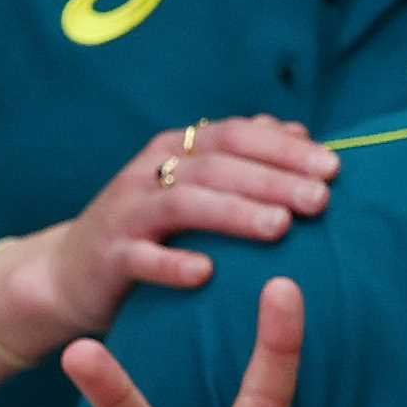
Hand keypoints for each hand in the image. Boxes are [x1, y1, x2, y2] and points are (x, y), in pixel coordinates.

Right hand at [5, 116, 338, 349]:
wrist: (72, 273)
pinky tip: (207, 274)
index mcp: (179, 150)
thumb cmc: (153, 230)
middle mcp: (152, 172)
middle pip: (218, 166)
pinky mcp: (110, 257)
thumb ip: (245, 160)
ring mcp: (128, 212)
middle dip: (274, 180)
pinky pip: (141, 258)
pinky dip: (173, 264)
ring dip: (235, 214)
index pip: (237, 135)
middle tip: (321, 200)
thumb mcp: (195, 188)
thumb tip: (301, 133)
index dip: (285, 148)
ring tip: (281, 228)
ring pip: (184, 204)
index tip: (334, 168)